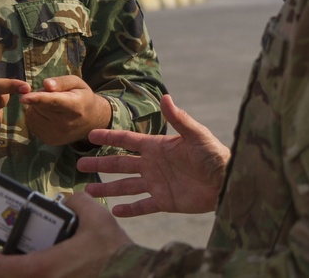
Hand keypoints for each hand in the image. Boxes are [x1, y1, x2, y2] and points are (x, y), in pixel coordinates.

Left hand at [0, 192, 130, 277]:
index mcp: (46, 266)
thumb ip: (79, 201)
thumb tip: (68, 199)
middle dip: (12, 270)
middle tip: (20, 257)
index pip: (3, 268)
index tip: (2, 252)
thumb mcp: (98, 217)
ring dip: (28, 275)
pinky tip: (59, 272)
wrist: (135, 275)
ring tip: (40, 264)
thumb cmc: (114, 251)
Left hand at [19, 76, 112, 145]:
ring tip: (50, 106)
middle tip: (52, 95)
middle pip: (39, 107)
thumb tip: (46, 84)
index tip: (23, 98)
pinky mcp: (49, 141)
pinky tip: (47, 115)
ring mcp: (57, 135)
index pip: (53, 102)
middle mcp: (66, 124)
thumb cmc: (82, 98)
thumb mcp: (77, 84)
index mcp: (74, 107)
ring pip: (32, 115)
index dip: (37, 99)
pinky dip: (35, 116)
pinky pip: (32, 124)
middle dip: (39, 97)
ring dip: (36, 107)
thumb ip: (62, 82)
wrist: (90, 121)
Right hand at [78, 94, 228, 215]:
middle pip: (120, 163)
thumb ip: (179, 119)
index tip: (91, 134)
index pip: (127, 140)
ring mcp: (157, 183)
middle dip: (100, 163)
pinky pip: (143, 206)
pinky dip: (129, 209)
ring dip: (108, 188)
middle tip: (80, 163)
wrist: (228, 181)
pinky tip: (115, 211)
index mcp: (158, 147)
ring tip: (88, 191)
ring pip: (126, 186)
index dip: (109, 136)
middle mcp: (153, 164)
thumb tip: (166, 97)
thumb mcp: (197, 135)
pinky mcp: (165, 201)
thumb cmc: (215, 155)